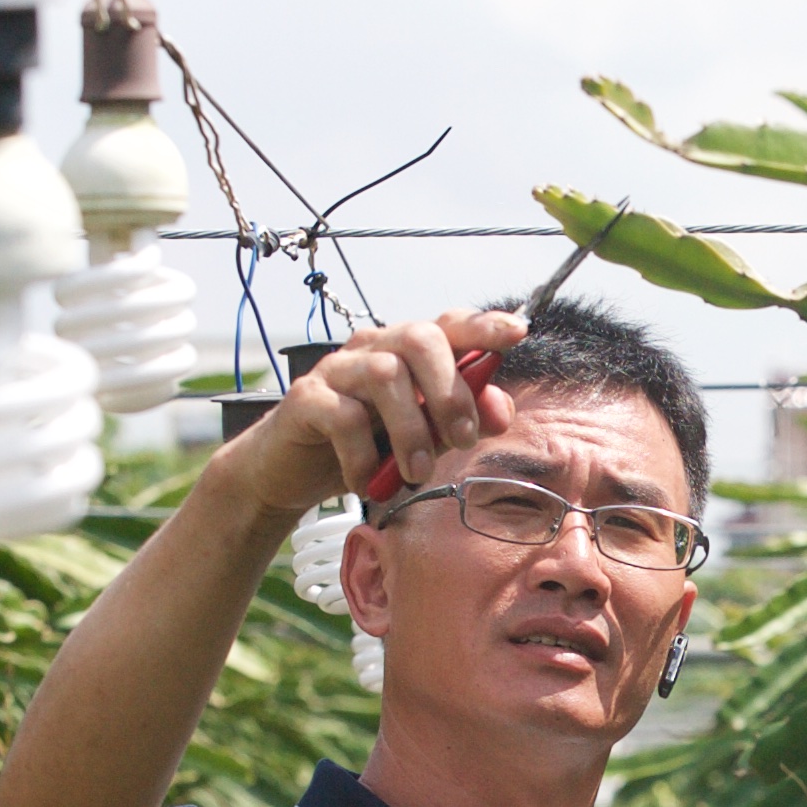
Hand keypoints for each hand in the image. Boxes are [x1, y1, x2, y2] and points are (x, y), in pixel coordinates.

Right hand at [218, 307, 528, 517]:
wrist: (288, 472)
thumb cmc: (361, 447)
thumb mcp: (419, 437)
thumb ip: (458, 420)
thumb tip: (502, 410)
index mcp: (404, 352)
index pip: (447, 324)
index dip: (483, 326)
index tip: (518, 332)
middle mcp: (371, 349)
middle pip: (419, 338)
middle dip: (450, 391)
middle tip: (462, 440)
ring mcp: (336, 370)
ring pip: (385, 375)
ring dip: (411, 431)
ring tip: (415, 473)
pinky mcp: (306, 400)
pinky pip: (343, 417)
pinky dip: (364, 457)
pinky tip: (368, 482)